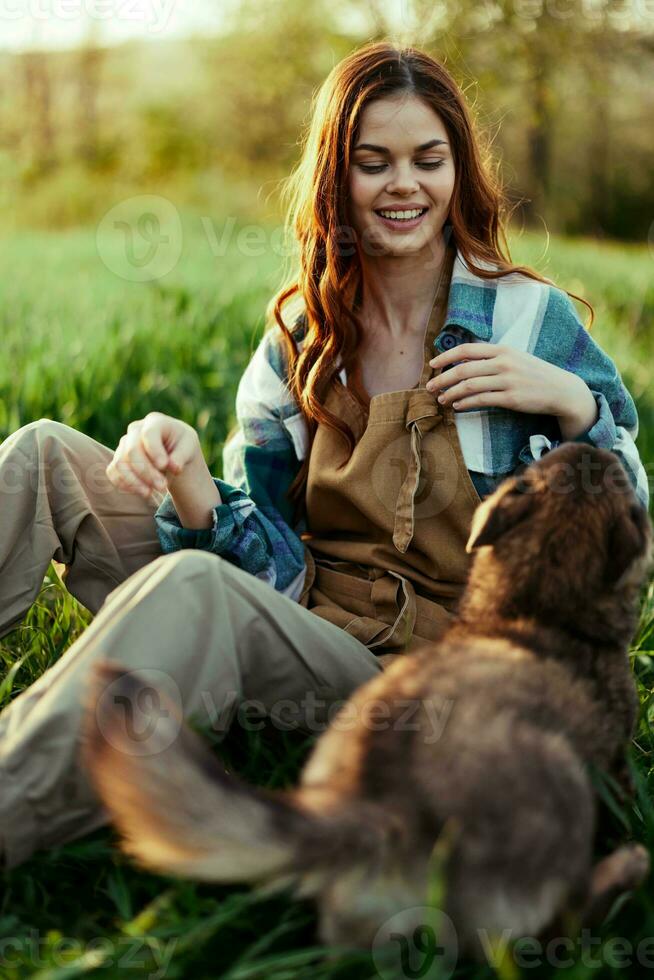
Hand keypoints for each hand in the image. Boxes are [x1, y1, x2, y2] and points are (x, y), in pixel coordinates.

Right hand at [106, 412, 200, 498]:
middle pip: (132, 450)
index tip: (164, 466)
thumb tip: (173, 467)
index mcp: (155, 421)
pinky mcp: (118, 459)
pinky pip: (113, 473)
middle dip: (146, 472)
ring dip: (135, 481)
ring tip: (151, 493)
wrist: (173, 452)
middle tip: (162, 486)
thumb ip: (181, 456)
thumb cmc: (182, 446)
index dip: (154, 451)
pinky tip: (141, 491)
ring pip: (120, 463)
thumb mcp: (189, 447)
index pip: (148, 434)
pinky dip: (125, 485)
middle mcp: (135, 430)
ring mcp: (124, 444)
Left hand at [427, 343, 592, 420]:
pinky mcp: (511, 399)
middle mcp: (503, 363)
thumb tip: (464, 361)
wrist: (561, 390)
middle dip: (442, 378)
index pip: (466, 350)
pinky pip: (481, 400)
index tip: (432, 364)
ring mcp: (507, 381)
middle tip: (428, 387)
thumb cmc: (534, 374)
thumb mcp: (514, 358)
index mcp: (502, 350)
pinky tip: (457, 406)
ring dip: (450, 393)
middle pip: (463, 369)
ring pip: (469, 386)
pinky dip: (465, 403)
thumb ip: (492, 357)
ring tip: (441, 399)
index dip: (446, 356)